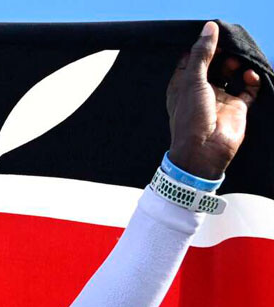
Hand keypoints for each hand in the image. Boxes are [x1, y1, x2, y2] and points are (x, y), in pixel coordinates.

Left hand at [166, 21, 260, 178]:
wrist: (204, 151)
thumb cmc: (191, 117)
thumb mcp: (192, 80)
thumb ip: (201, 54)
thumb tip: (209, 28)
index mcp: (183, 84)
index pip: (192, 58)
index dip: (202, 46)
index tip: (213, 36)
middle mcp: (201, 89)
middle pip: (214, 63)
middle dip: (223, 54)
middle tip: (230, 47)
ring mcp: (220, 98)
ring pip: (232, 73)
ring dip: (237, 64)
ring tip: (239, 63)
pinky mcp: (237, 107)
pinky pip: (249, 87)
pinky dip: (252, 79)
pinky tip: (250, 76)